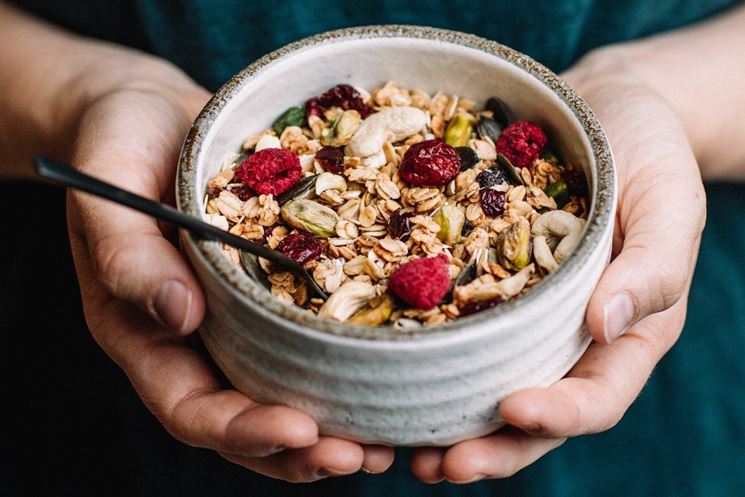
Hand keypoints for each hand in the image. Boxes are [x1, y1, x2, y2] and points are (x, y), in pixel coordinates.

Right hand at [66, 58, 392, 480]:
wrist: (154, 114)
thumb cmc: (117, 144)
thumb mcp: (107, 186)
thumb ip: (126, 252)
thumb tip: (179, 315)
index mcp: (147, 332)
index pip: (191, 406)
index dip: (243, 429)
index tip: (301, 429)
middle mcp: (198, 338)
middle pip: (248, 416)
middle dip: (303, 448)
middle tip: (362, 454)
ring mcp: (239, 315)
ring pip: (286, 388)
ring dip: (335, 422)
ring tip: (385, 439)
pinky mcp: (275, 285)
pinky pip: (311, 332)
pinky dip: (347, 359)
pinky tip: (390, 365)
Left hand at [411, 49, 705, 482]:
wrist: (601, 112)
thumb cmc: (650, 155)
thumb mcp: (670, 202)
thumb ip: (653, 266)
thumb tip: (608, 324)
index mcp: (621, 332)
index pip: (596, 395)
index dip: (559, 414)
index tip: (515, 410)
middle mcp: (564, 336)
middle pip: (529, 412)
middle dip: (488, 446)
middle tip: (441, 467)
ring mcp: (519, 314)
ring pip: (483, 382)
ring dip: (445, 419)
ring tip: (400, 444)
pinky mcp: (479, 283)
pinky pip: (450, 323)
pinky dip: (420, 353)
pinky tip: (380, 363)